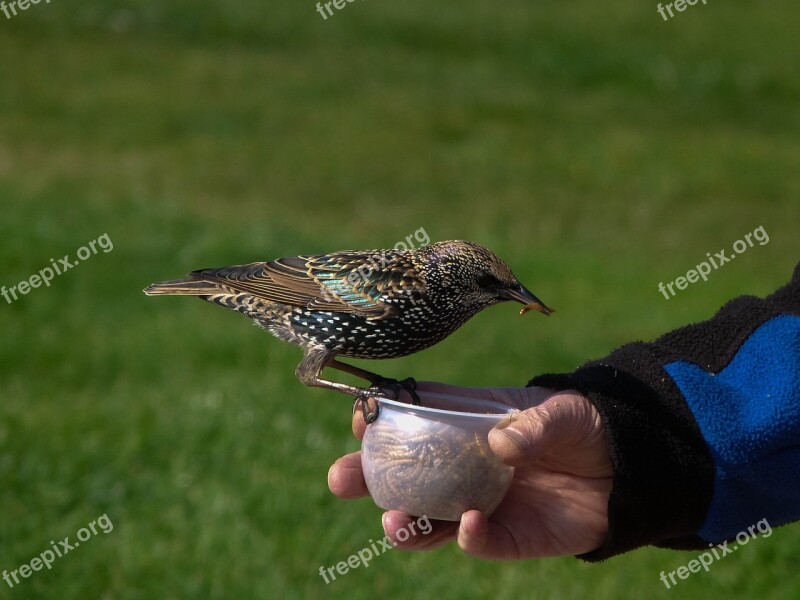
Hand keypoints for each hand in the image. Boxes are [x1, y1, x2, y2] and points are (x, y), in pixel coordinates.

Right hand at [328, 381, 611, 558]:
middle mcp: (464, 465)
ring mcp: (481, 501)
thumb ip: (534, 424)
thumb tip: (502, 444)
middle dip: (368, 477)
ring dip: (405, 521)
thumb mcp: (564, 413)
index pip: (413, 418)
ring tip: (392, 521)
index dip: (382, 418)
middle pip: (405, 473)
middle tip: (340, 479)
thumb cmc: (586, 427)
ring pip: (427, 516)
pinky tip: (468, 523)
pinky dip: (468, 537)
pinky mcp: (507, 535)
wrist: (626, 473)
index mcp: (468, 423)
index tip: (362, 419)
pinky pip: (477, 542)